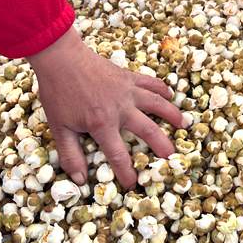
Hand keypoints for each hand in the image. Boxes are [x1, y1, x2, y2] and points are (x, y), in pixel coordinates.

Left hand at [29, 27, 183, 187]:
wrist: (62, 59)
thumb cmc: (58, 94)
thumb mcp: (59, 128)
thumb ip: (71, 155)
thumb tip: (80, 180)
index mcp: (102, 125)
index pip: (119, 156)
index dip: (127, 173)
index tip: (133, 184)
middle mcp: (121, 109)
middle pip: (148, 131)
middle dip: (162, 147)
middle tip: (172, 159)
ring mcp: (127, 91)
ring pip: (157, 104)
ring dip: (172, 114)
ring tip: (184, 124)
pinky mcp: (128, 76)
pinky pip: (150, 83)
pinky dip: (162, 89)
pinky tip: (170, 95)